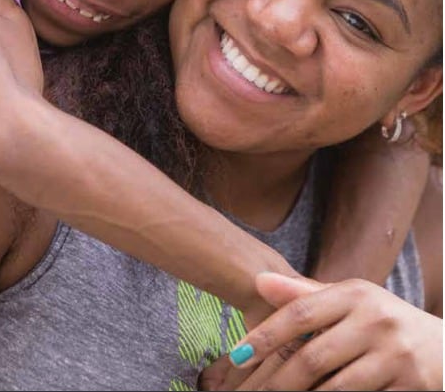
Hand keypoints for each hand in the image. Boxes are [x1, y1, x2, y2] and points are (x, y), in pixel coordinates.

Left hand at [222, 273, 442, 390]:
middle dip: (277, 382)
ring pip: (335, 388)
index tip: (237, 355)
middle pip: (313, 358)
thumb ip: (304, 295)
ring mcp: (395, 356)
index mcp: (356, 294)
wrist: (444, 348)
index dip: (266, 334)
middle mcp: (376, 320)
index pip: (301, 313)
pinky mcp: (410, 386)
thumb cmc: (383, 321)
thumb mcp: (350, 301)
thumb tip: (258, 281)